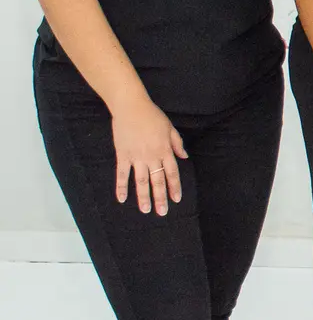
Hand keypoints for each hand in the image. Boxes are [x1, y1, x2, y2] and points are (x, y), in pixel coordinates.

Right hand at [110, 96, 187, 215]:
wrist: (131, 107)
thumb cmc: (152, 116)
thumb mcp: (170, 128)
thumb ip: (177, 144)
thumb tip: (184, 157)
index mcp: (165, 150)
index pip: (172, 173)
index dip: (174, 187)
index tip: (176, 199)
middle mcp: (152, 156)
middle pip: (157, 181)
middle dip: (160, 198)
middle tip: (162, 212)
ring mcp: (136, 157)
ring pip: (141, 181)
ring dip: (143, 197)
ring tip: (145, 210)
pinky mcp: (123, 155)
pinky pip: (122, 174)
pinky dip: (121, 187)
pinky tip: (122, 199)